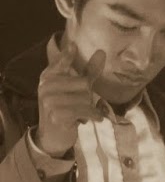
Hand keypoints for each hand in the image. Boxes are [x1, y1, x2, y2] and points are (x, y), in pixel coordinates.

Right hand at [35, 40, 106, 156]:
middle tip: (81, 104)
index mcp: (49, 77)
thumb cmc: (67, 108)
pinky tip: (90, 119)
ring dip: (90, 107)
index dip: (68, 56)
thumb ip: (89, 71)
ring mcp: (50, 101)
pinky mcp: (57, 114)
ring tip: (81, 112)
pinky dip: (93, 115)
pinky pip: (85, 110)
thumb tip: (102, 52)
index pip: (60, 63)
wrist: (53, 135)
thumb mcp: (76, 88)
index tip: (74, 45)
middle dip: (89, 95)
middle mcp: (46, 86)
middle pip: (83, 83)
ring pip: (86, 98)